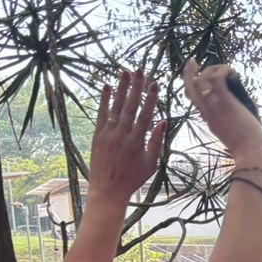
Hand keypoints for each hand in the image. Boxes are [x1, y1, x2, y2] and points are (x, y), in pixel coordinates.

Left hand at [88, 71, 167, 204]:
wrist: (108, 190)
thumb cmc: (133, 178)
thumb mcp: (151, 163)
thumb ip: (157, 142)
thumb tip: (162, 122)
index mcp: (137, 141)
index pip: (145, 115)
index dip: (150, 98)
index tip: (155, 84)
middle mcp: (122, 135)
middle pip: (130, 106)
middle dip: (135, 87)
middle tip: (138, 71)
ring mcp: (108, 134)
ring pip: (115, 107)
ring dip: (120, 88)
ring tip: (123, 72)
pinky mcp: (98, 135)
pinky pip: (101, 114)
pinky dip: (103, 100)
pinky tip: (105, 87)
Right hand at [181, 59, 261, 160]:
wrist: (249, 152)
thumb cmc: (247, 147)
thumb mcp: (233, 133)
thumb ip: (232, 123)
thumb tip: (243, 113)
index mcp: (209, 119)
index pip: (196, 100)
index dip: (195, 87)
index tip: (197, 76)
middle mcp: (207, 112)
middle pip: (189, 89)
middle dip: (188, 73)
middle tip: (192, 62)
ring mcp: (215, 107)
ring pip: (200, 81)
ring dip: (212, 69)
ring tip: (226, 69)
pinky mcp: (225, 102)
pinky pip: (216, 79)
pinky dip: (222, 70)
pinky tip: (231, 71)